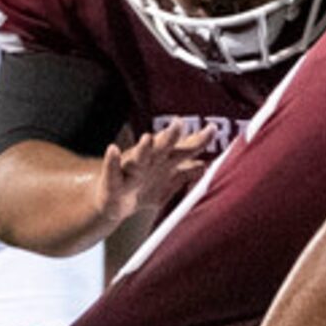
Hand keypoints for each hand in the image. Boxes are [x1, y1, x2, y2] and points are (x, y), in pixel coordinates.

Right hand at [93, 125, 214, 234]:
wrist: (114, 202)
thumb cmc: (143, 185)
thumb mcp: (167, 176)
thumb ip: (187, 169)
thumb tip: (206, 163)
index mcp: (164, 160)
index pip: (186, 148)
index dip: (199, 140)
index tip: (213, 128)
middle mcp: (149, 161)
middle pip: (163, 147)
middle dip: (170, 136)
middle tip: (179, 122)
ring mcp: (131, 169)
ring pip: (139, 157)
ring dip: (144, 148)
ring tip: (147, 138)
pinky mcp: (113, 182)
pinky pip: (112, 172)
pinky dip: (112, 161)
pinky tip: (113, 150)